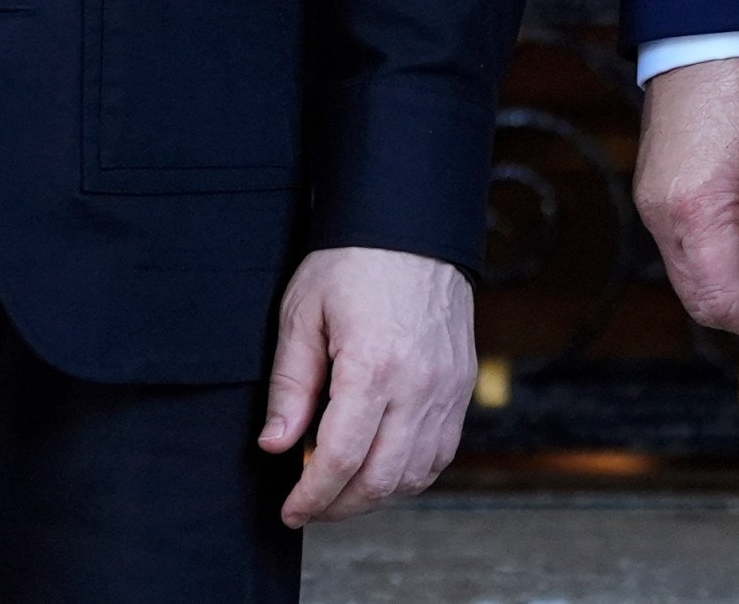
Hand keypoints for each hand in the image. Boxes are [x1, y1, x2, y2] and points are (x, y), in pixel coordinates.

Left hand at [260, 246, 477, 526]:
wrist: (413, 228)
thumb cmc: (351, 263)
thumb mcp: (302, 313)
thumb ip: (290, 385)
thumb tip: (275, 445)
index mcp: (372, 366)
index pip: (341, 459)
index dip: (311, 495)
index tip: (290, 510)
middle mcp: (417, 385)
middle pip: (380, 480)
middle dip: (339, 506)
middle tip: (310, 506)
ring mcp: (447, 389)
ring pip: (414, 476)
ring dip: (374, 496)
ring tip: (341, 490)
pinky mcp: (462, 387)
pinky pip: (440, 454)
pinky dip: (410, 476)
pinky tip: (381, 470)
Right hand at [633, 54, 738, 361]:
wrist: (711, 20)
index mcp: (697, 208)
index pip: (725, 301)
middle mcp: (662, 209)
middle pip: (701, 297)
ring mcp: (654, 194)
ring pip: (692, 272)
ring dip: (736, 288)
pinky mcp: (657, 180)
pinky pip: (684, 241)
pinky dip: (721, 258)